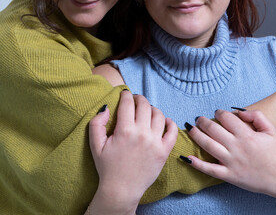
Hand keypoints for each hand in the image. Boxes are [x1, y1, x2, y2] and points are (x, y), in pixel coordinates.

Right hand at [88, 90, 177, 213]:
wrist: (122, 189)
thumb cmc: (108, 167)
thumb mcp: (95, 145)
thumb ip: (96, 123)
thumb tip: (106, 108)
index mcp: (124, 130)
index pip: (128, 103)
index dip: (126, 95)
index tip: (125, 94)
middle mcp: (142, 133)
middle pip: (145, 105)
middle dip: (139, 99)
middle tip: (136, 101)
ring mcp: (155, 142)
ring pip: (159, 115)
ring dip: (153, 109)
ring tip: (147, 111)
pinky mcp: (164, 151)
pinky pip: (173, 131)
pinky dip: (170, 122)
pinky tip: (164, 121)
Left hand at [183, 110, 275, 196]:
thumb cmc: (275, 153)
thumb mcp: (270, 130)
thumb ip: (257, 116)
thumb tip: (238, 111)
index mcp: (247, 135)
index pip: (227, 118)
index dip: (219, 113)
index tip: (217, 113)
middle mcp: (237, 147)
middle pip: (213, 130)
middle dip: (202, 121)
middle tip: (198, 119)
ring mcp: (231, 162)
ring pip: (208, 146)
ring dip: (196, 135)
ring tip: (190, 129)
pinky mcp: (229, 176)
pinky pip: (209, 169)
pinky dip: (197, 164)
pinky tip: (187, 157)